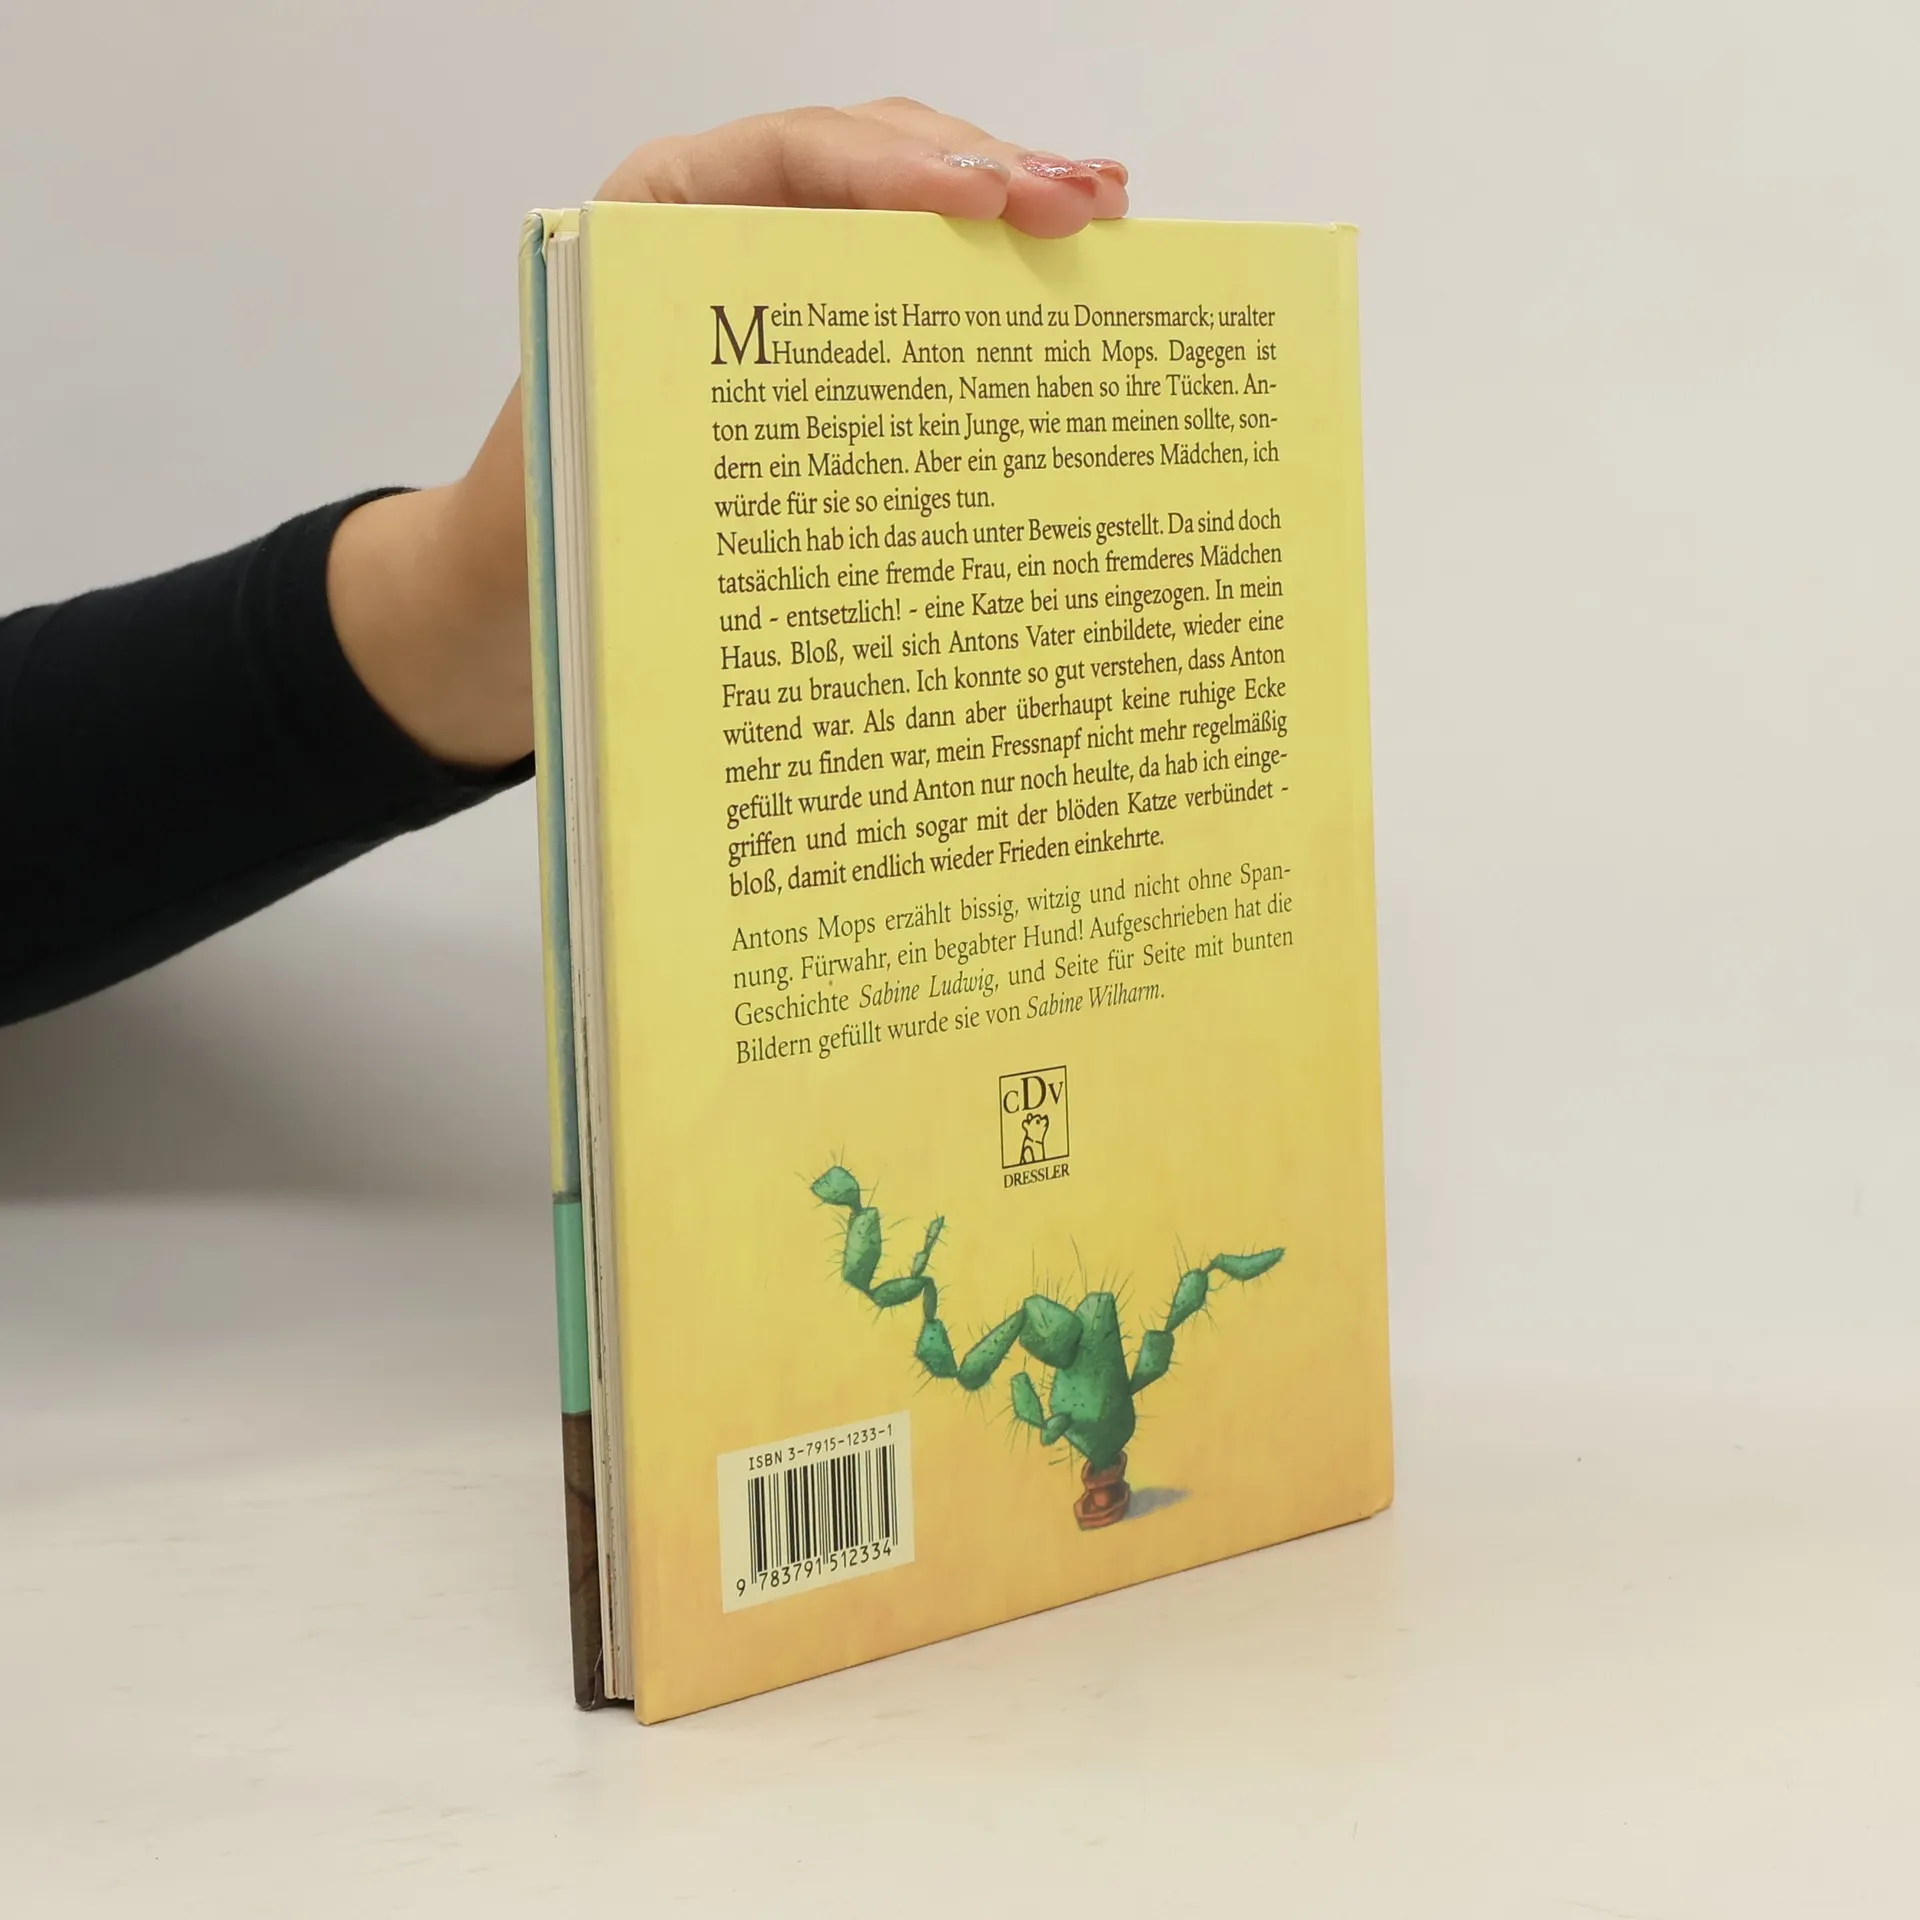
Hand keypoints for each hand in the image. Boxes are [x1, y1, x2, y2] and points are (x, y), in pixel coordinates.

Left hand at [328, 100, 1128, 768]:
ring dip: (1006, 206)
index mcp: (646, 231)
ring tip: (1104, 212)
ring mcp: (773, 275)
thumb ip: (700, 454)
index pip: (785, 160)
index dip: (892, 168)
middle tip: (1083, 207)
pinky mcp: (812, 330)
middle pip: (866, 161)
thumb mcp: (615, 484)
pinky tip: (1060, 266)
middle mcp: (715, 231)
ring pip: (900, 213)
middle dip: (984, 170)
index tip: (984, 199)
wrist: (518, 577)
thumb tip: (828, 483)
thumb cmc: (557, 529)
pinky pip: (901, 282)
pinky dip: (981, 273)